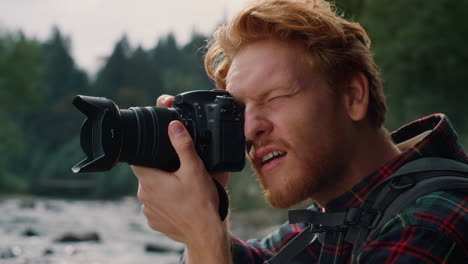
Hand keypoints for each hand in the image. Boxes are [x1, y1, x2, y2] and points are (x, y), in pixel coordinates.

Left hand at [132, 94, 229, 243]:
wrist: (204, 233)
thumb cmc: (200, 203)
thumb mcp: (194, 169)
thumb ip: (183, 145)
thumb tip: (174, 127)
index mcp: (149, 180)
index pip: (137, 159)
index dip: (146, 152)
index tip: (157, 150)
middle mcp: (144, 196)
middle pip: (146, 174)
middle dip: (160, 169)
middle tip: (179, 171)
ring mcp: (148, 211)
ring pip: (152, 190)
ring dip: (162, 187)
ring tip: (182, 188)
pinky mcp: (154, 222)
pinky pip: (156, 206)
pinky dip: (165, 202)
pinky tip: (180, 202)